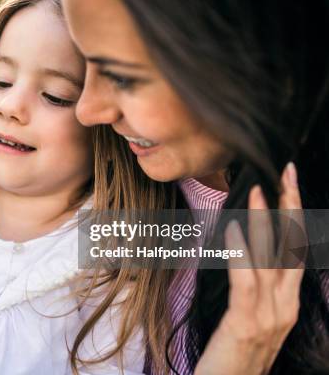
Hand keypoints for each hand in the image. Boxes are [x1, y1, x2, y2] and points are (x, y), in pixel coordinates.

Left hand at [195, 163, 304, 374]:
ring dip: (264, 221)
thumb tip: (241, 249)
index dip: (295, 216)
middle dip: (291, 207)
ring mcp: (271, 315)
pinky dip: (241, 252)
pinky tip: (231, 228)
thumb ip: (253, 288)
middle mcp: (285, 306)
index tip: (288, 183)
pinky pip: (246, 281)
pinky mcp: (247, 323)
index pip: (296, 250)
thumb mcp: (252, 318)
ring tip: (257, 190)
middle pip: (293, 247)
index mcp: (287, 302)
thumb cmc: (234, 353)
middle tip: (286, 173)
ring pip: (272, 258)